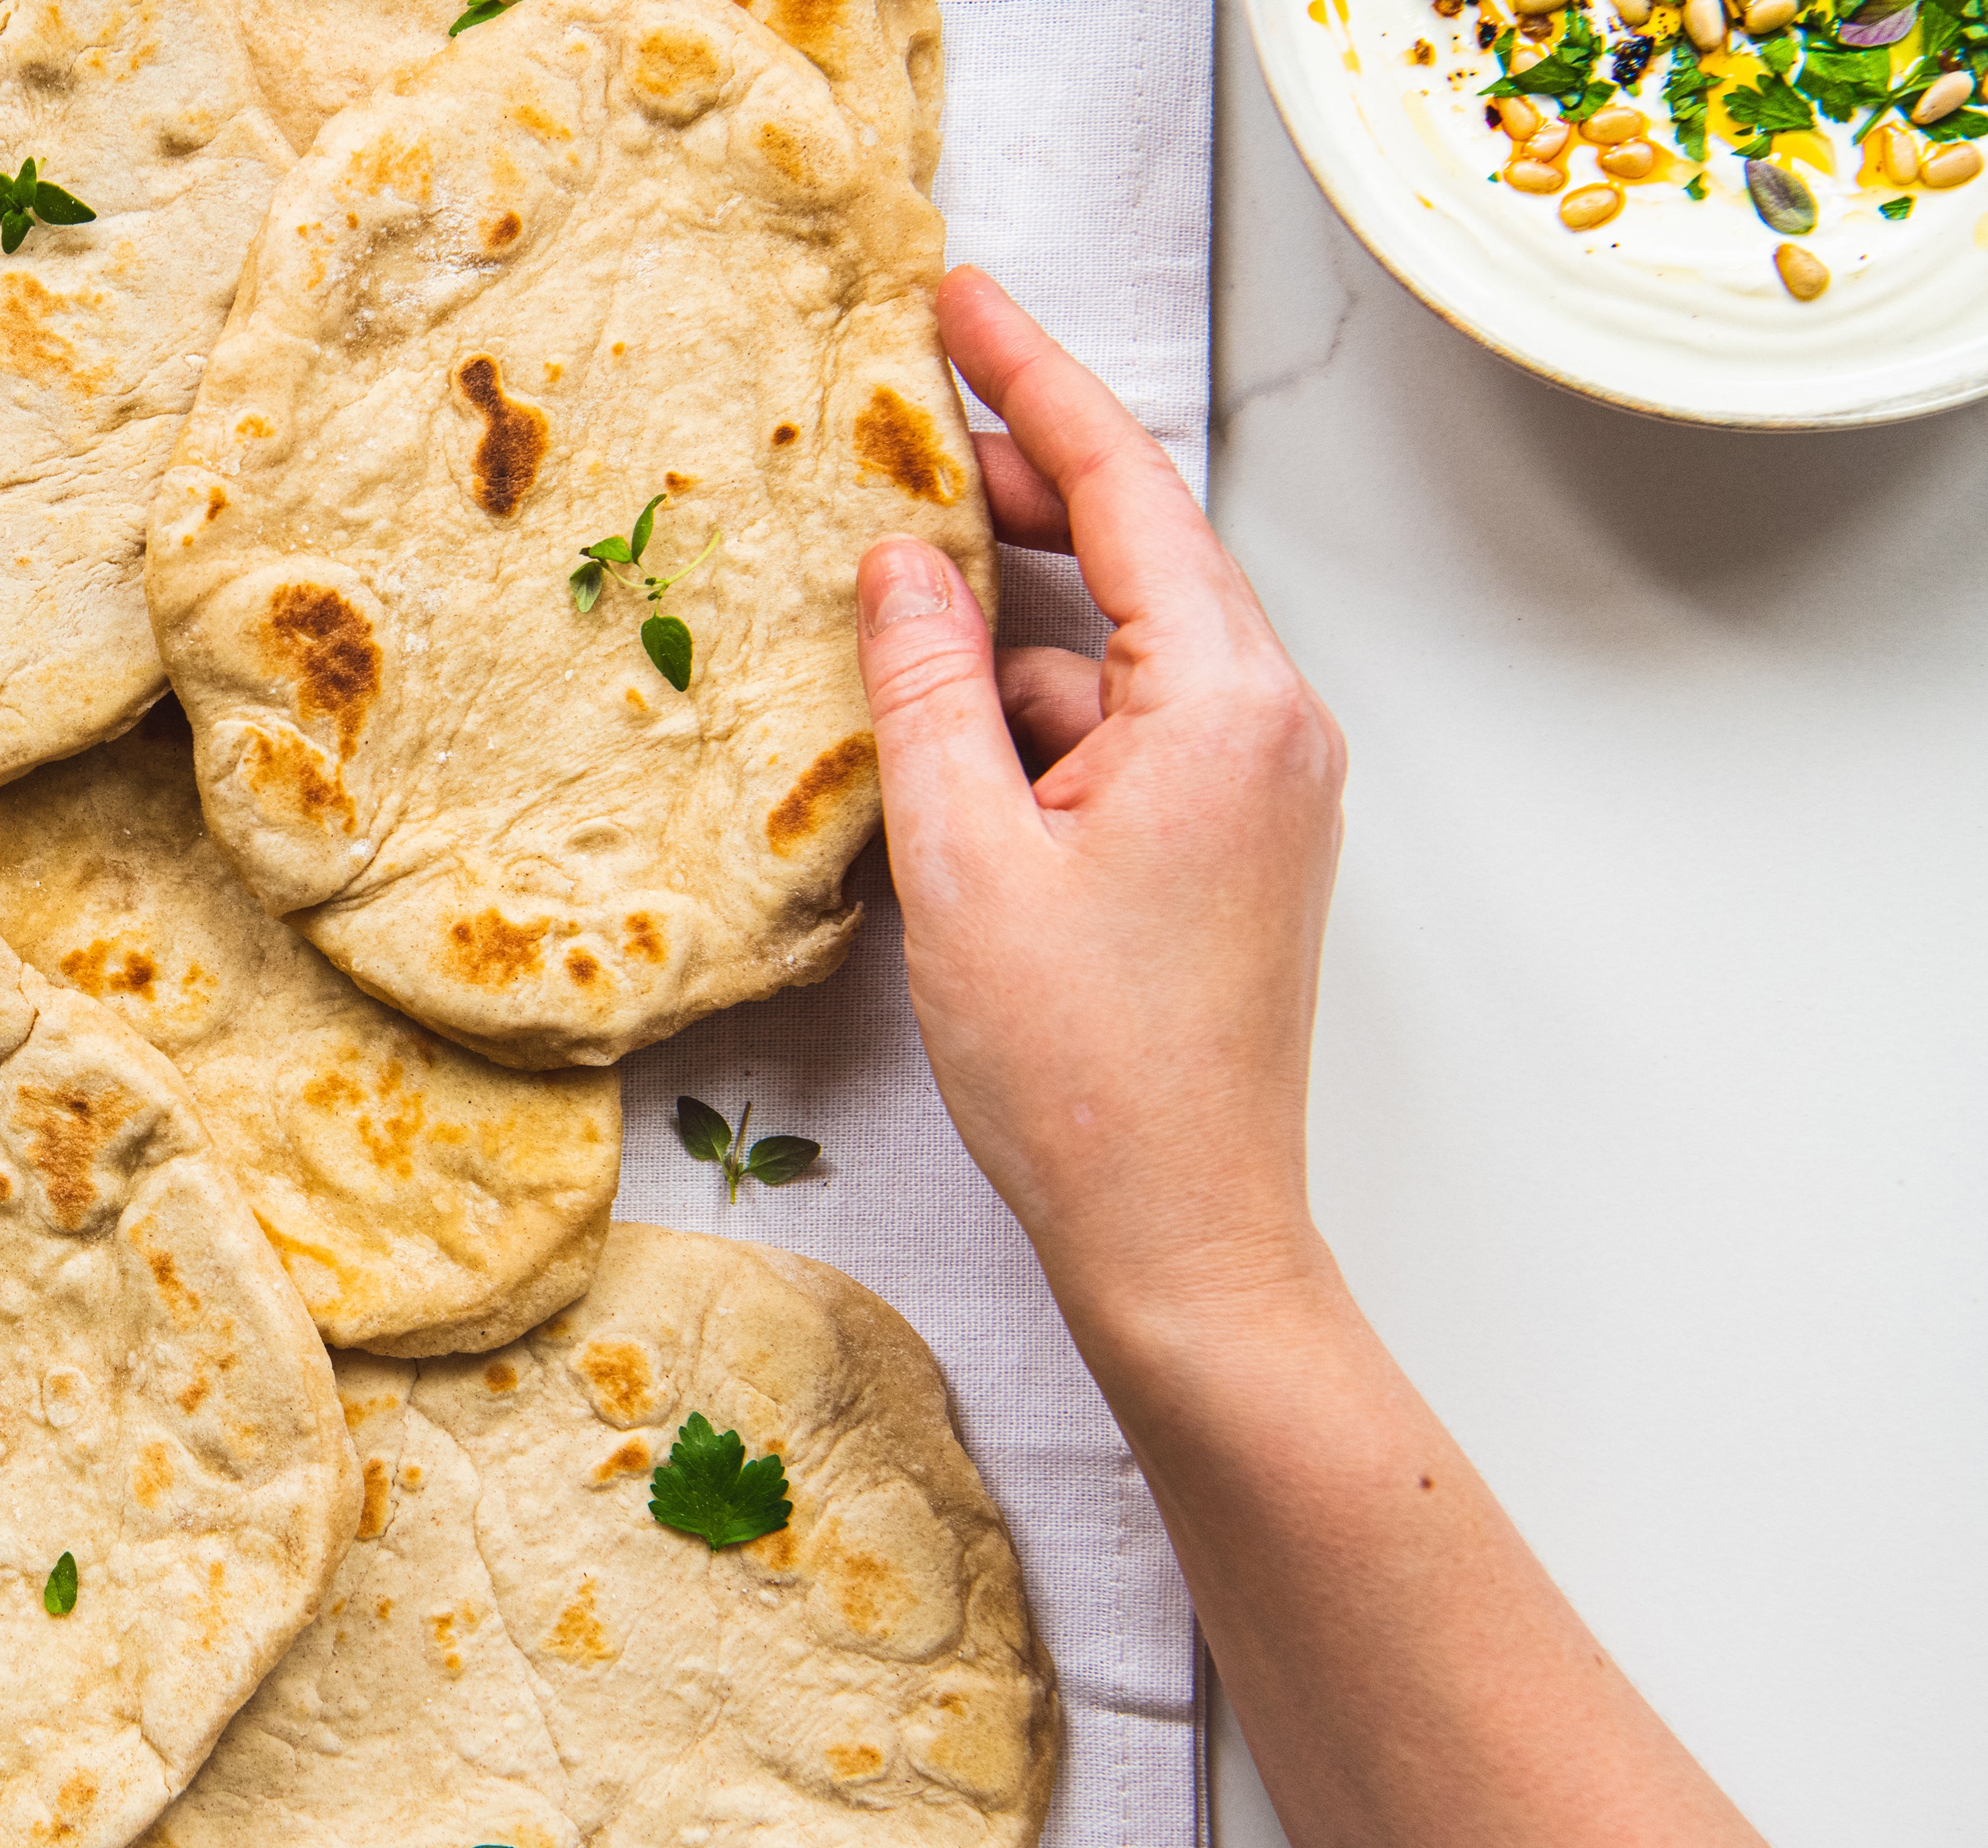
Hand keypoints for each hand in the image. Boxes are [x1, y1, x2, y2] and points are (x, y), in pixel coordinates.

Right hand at [855, 268, 1347, 1341]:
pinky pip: (1120, 725)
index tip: (961, 301)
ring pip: (1113, 646)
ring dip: (1007, 627)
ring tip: (891, 623)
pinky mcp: (1228, 837)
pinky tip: (938, 751)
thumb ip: (923, 688)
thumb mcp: (963, 857)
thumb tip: (897, 564)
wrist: (1182, 1235)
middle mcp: (1266, 721)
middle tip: (911, 420)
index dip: (1033, 380)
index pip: (1123, 487)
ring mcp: (1256, 782)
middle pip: (1134, 549)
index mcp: (1220, 703)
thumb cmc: (1084, 1072)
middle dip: (1019, 485)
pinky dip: (1029, 715)